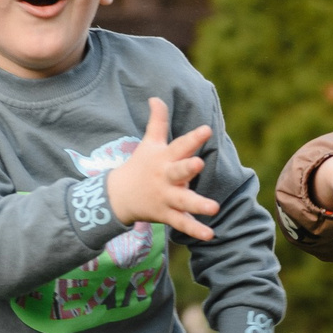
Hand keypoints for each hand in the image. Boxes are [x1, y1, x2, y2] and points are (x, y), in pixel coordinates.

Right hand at [107, 97, 221, 242]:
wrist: (118, 196)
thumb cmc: (140, 165)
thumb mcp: (149, 143)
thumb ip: (157, 121)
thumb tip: (156, 97)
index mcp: (164, 158)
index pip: (180, 145)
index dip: (193, 138)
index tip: (206, 130)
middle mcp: (166, 177)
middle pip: (178, 171)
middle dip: (188, 168)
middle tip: (200, 163)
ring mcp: (166, 197)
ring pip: (183, 201)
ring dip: (198, 204)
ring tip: (214, 208)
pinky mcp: (166, 214)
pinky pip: (182, 223)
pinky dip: (195, 230)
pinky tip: (210, 235)